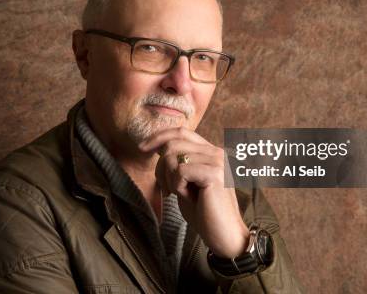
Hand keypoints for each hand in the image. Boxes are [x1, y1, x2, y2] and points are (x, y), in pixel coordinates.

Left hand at [138, 127, 248, 257]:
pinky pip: (180, 171)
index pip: (181, 132)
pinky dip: (177, 186)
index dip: (159, 136)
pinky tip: (187, 197)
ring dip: (169, 178)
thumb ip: (177, 163)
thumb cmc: (204, 212)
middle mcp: (217, 152)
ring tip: (181, 194)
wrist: (224, 236)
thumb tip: (158, 148)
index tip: (142, 147)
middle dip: (161, 167)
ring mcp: (217, 161)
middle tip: (167, 189)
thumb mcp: (186, 182)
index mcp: (211, 151)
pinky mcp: (214, 174)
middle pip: (173, 144)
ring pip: (173, 156)